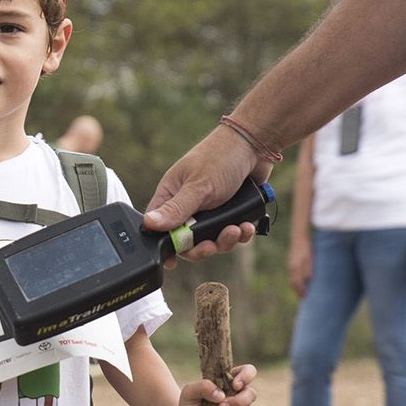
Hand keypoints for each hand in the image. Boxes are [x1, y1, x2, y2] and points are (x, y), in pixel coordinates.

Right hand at [144, 126, 265, 266]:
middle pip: (188, 241)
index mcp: (171, 196)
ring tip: (237, 229)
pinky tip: (247, 225)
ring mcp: (210, 210)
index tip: (175, 261)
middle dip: (203, 247)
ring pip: (212, 240)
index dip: (167, 246)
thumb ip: (176, 209)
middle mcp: (188, 205)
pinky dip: (241, 234)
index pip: (160, 228)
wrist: (256, 145)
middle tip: (212, 245)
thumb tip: (150, 224)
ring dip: (225, 240)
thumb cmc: (221, 157)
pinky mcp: (230, 212)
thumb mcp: (198, 187)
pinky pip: (232, 234)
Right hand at [288, 238, 312, 296]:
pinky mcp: (291, 264)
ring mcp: (290, 266)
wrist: (298, 239)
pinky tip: (299, 282)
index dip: (300, 290)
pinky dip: (295, 281)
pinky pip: (292, 275)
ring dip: (295, 286)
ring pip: (291, 279)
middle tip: (302, 297)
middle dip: (297, 291)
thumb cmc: (306, 248)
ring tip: (300, 292)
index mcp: (295, 268)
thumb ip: (308, 268)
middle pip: (293, 283)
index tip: (304, 297)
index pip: (297, 283)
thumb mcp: (309, 258)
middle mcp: (291, 268)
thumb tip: (309, 279)